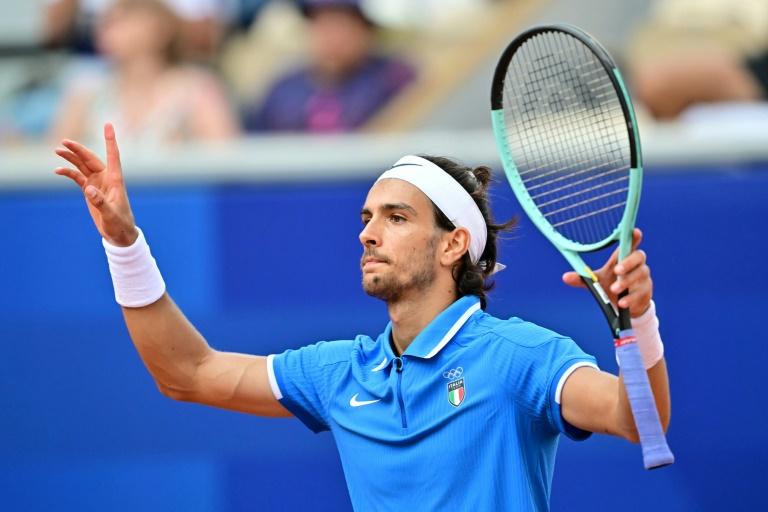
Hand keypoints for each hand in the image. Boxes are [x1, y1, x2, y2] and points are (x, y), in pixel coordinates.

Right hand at [54, 123, 138, 246]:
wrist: (119, 234)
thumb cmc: (120, 223)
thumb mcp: (111, 214)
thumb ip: (101, 202)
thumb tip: (88, 189)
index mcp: (116, 180)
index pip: (113, 155)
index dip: (110, 140)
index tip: (108, 124)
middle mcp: (106, 178)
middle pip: (91, 159)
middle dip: (79, 150)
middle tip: (64, 142)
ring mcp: (98, 183)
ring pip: (83, 166)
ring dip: (72, 158)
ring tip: (58, 150)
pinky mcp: (90, 190)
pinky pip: (78, 177)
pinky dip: (68, 173)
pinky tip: (58, 170)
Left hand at [562, 228, 651, 317]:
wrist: (625, 305)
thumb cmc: (610, 285)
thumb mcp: (596, 281)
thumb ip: (582, 277)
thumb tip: (565, 277)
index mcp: (623, 258)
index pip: (630, 245)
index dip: (634, 238)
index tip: (635, 232)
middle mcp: (637, 265)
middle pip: (639, 257)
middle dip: (628, 263)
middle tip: (616, 270)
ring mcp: (643, 278)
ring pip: (639, 276)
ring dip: (626, 283)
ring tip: (614, 290)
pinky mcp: (646, 292)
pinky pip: (640, 293)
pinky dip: (630, 298)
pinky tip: (622, 302)